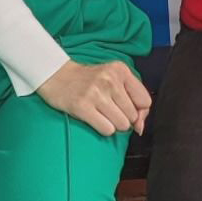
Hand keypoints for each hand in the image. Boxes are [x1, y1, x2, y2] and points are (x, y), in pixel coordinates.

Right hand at [35, 59, 152, 135]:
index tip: (128, 110)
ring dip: (113, 124)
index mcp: (120, 70)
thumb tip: (140, 127)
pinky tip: (94, 118)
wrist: (56, 75)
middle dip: (123, 118)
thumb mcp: (113, 78)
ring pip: (121, 125)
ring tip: (101, 113)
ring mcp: (96, 93)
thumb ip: (133, 99)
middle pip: (132, 116)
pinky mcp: (83, 106)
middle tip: (109, 109)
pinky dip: (103, 128)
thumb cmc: (88, 80)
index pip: (145, 101)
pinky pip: (107, 130)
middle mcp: (110, 80)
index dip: (139, 111)